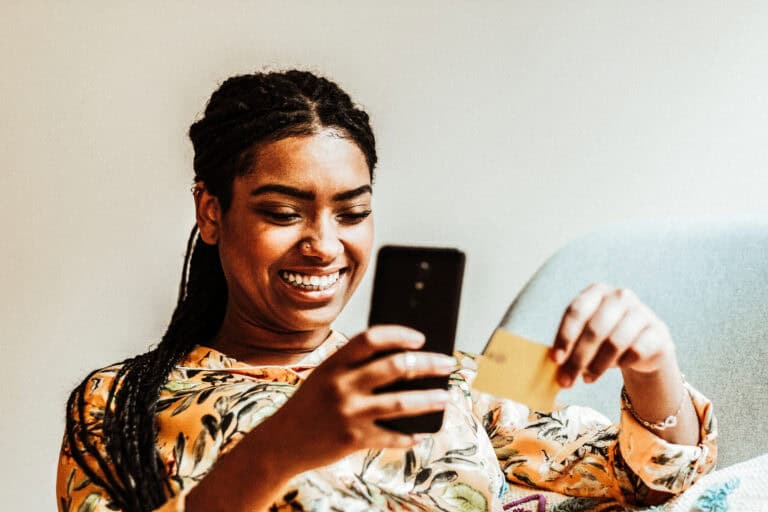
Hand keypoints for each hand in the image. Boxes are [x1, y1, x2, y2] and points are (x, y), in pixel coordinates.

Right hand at [264, 325, 455, 472]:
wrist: (280, 442)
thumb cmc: (310, 404)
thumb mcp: (324, 377)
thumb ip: (355, 368)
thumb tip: (405, 362)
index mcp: (334, 364)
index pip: (371, 339)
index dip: (399, 335)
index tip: (420, 338)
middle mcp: (342, 386)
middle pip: (396, 367)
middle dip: (428, 364)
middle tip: (447, 364)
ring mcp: (349, 414)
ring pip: (401, 403)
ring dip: (429, 400)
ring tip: (445, 397)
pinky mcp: (353, 440)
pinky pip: (391, 437)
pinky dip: (410, 436)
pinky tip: (421, 433)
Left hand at [550, 283, 675, 387]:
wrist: (643, 346)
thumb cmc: (605, 339)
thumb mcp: (585, 337)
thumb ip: (569, 346)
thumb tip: (555, 365)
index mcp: (597, 291)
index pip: (576, 311)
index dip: (564, 336)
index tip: (556, 360)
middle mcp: (620, 296)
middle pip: (594, 330)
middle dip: (578, 359)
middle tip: (567, 380)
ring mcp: (642, 312)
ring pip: (614, 343)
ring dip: (596, 366)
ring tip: (587, 378)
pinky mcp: (658, 332)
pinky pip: (634, 352)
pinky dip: (620, 364)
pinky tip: (614, 368)